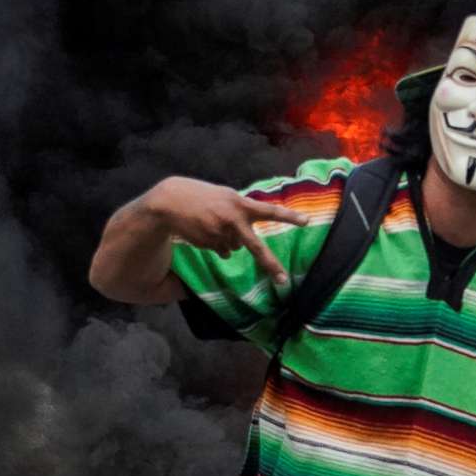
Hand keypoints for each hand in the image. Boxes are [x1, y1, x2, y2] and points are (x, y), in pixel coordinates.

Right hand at [141, 176, 312, 290]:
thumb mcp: (224, 197)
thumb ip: (238, 213)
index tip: (306, 222)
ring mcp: (220, 235)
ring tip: (212, 223)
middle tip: (282, 280)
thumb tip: (238, 247)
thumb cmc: (200, 196)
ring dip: (228, 239)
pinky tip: (204, 231)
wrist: (170, 202)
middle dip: (270, 264)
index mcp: (239, 203)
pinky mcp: (209, 244)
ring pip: (234, 247)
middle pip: (256, 247)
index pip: (268, 210)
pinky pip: (222, 250)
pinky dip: (216, 244)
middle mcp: (232, 220)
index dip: (288, 216)